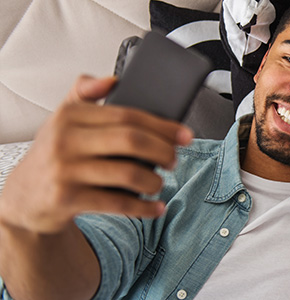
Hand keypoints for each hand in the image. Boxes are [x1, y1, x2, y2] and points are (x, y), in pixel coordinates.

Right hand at [0, 75, 192, 233]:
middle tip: (174, 159)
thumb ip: (85, 93)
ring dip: (154, 182)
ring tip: (159, 183)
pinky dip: (144, 207)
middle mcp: (65, 140)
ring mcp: (66, 171)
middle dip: (163, 151)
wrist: (23, 198)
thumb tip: (112, 79)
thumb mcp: (62, 119)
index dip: (162, 125)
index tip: (184, 134)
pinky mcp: (68, 199)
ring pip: (129, 173)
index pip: (128, 115)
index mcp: (70, 115)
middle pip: (132, 140)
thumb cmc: (54, 155)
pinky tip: (155, 207)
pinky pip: (118, 203)